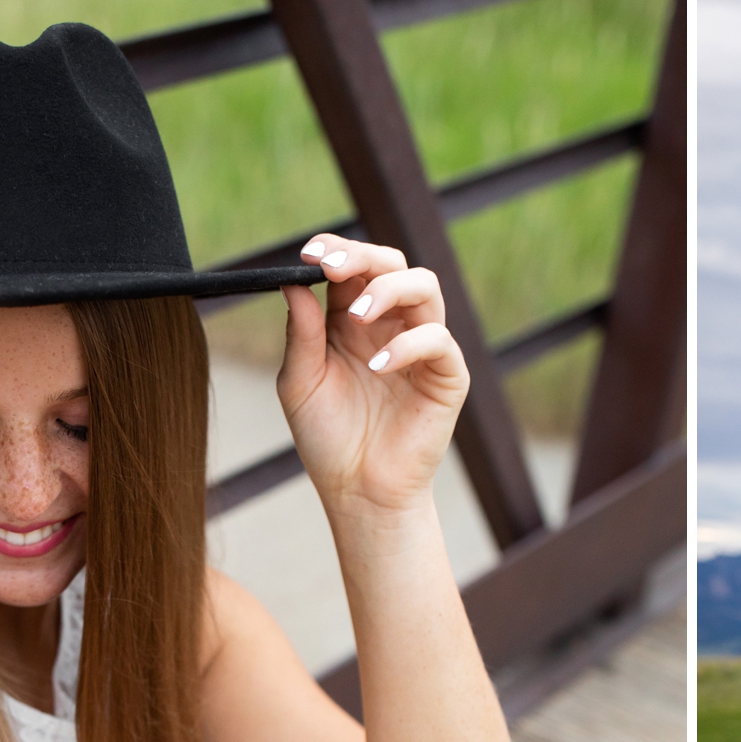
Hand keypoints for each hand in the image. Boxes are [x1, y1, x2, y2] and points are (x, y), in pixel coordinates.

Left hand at [277, 233, 467, 516]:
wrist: (358, 491)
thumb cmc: (327, 439)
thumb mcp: (300, 382)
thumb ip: (301, 333)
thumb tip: (293, 282)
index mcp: (352, 321)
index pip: (352, 267)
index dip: (334, 250)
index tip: (308, 253)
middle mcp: (390, 326)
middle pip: (393, 263)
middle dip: (363, 257)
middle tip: (332, 268)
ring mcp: (422, 347)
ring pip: (424, 287)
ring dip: (388, 289)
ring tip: (357, 315)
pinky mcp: (447, 376)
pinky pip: (438, 341)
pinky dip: (408, 344)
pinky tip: (377, 366)